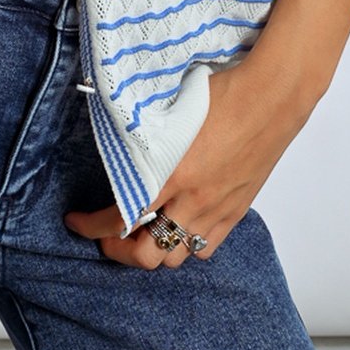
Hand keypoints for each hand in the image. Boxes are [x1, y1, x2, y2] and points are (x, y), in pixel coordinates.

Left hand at [64, 58, 314, 267]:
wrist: (272, 96)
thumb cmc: (223, 92)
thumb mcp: (171, 111)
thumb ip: (144, 138)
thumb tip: (116, 145)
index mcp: (172, 172)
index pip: (122, 217)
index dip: (92, 226)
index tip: (76, 221)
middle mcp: (194, 200)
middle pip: (147, 254)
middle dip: (118, 250)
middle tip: (105, 235)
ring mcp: (218, 210)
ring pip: (177, 257)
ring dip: (153, 250)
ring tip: (140, 234)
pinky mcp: (237, 211)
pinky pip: (207, 247)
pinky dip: (186, 246)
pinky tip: (177, 227)